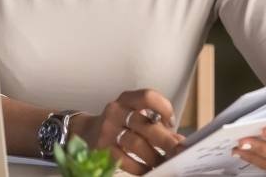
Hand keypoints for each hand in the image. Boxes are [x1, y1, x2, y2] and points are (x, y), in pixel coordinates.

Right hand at [71, 89, 185, 174]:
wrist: (86, 131)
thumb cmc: (119, 123)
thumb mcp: (134, 115)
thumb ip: (155, 123)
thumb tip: (178, 139)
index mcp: (126, 99)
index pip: (147, 97)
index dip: (163, 108)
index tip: (171, 123)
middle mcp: (116, 111)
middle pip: (145, 125)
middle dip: (166, 140)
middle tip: (179, 151)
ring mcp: (107, 130)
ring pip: (136, 144)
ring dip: (154, 156)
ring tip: (165, 163)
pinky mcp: (102, 148)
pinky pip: (125, 160)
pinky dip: (140, 167)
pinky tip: (149, 169)